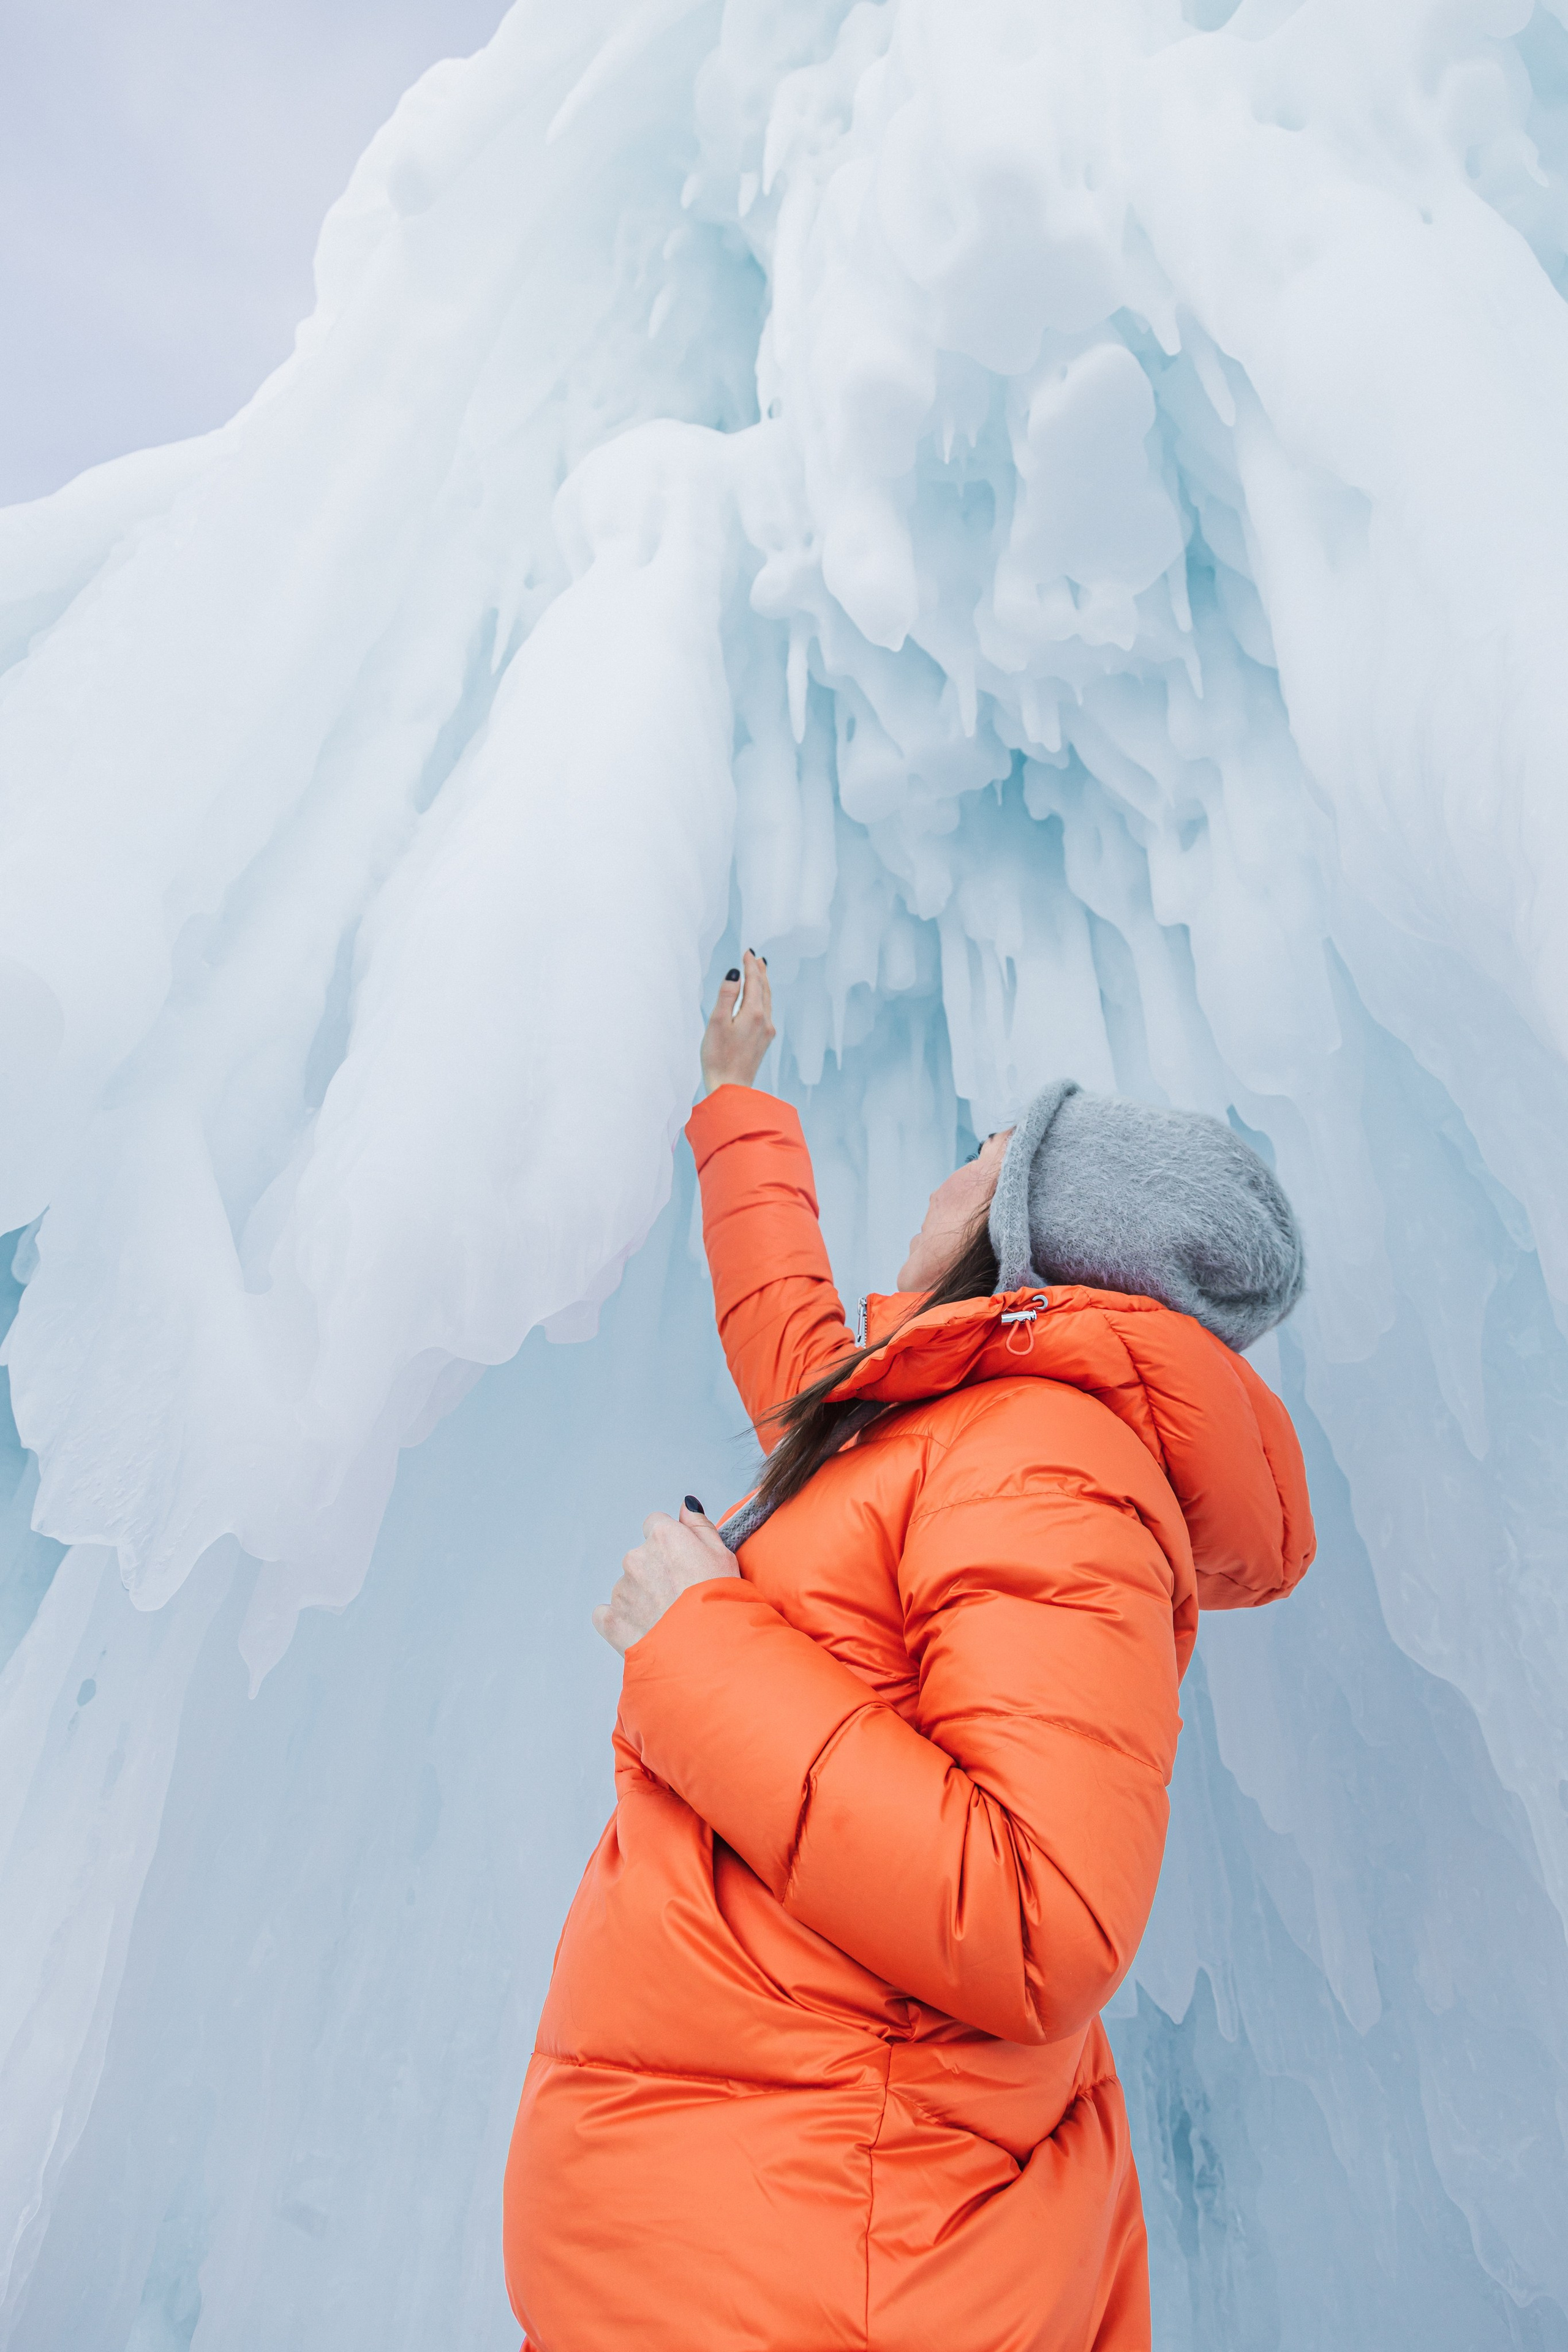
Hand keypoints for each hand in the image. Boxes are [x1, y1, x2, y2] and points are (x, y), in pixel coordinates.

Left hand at [593, 1501, 738, 1654]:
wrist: (708, 1652)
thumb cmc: (721, 1602)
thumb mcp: (723, 1555)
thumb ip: (700, 1525)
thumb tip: (685, 1505)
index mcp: (662, 1537)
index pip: (655, 1524)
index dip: (670, 1544)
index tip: (683, 1564)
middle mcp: (636, 1557)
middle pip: (641, 1557)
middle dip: (655, 1572)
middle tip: (679, 1597)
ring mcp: (621, 1590)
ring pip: (628, 1586)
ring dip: (642, 1598)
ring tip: (668, 1620)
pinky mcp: (610, 1620)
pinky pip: (607, 1614)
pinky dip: (621, 1621)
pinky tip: (643, 1631)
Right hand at [700, 949, 774, 1094]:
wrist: (731, 1088)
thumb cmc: (718, 1057)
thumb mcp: (717, 1022)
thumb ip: (726, 995)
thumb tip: (736, 973)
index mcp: (753, 1013)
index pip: (754, 982)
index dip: (750, 966)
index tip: (747, 951)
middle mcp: (765, 1021)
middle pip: (764, 990)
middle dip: (760, 972)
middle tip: (756, 957)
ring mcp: (766, 1032)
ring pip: (768, 1001)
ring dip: (763, 984)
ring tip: (761, 972)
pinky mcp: (764, 1042)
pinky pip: (767, 1012)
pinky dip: (763, 999)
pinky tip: (760, 1001)